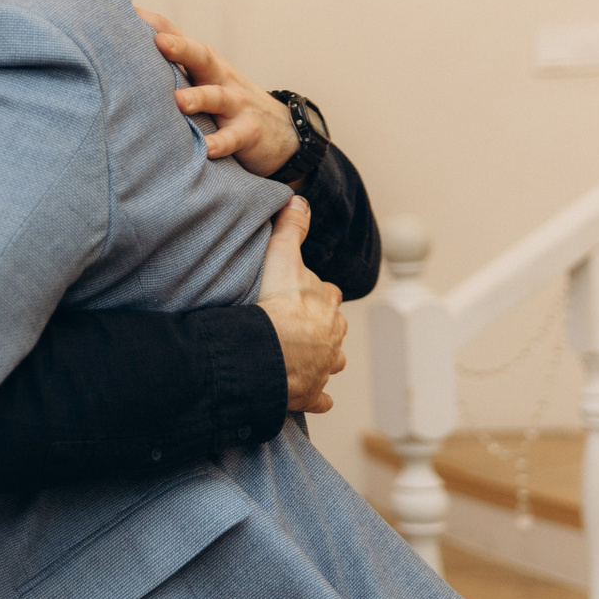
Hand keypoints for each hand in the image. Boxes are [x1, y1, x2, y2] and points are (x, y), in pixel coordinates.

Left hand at [138, 9, 298, 178]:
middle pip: (200, 57)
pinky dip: (221, 142)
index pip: (175, 36)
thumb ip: (169, 66)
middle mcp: (218, 76)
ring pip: (217, 95)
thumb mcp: (200, 77)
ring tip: (178, 101)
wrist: (281, 131)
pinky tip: (208, 149)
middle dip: (179, 47)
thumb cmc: (225, 100)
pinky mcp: (249, 131)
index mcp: (201, 62)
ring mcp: (235, 103)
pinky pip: (234, 137)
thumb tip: (120, 51)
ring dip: (198, 97)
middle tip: (157, 41)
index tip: (124, 11)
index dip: (152, 24)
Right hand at [255, 197, 343, 412]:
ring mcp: (322, 369)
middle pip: (332, 329)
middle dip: (320, 327)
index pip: (327, 294)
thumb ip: (289, 228)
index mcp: (327, 306)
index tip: (299, 293)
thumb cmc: (274, 307)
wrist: (266, 354)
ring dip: (321, 360)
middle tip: (297, 324)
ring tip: (301, 357)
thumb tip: (299, 199)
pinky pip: (319, 399)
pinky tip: (309, 395)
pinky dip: (316, 397)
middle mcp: (332, 339)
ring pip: (330, 362)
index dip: (314, 292)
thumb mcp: (281, 258)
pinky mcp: (310, 395)